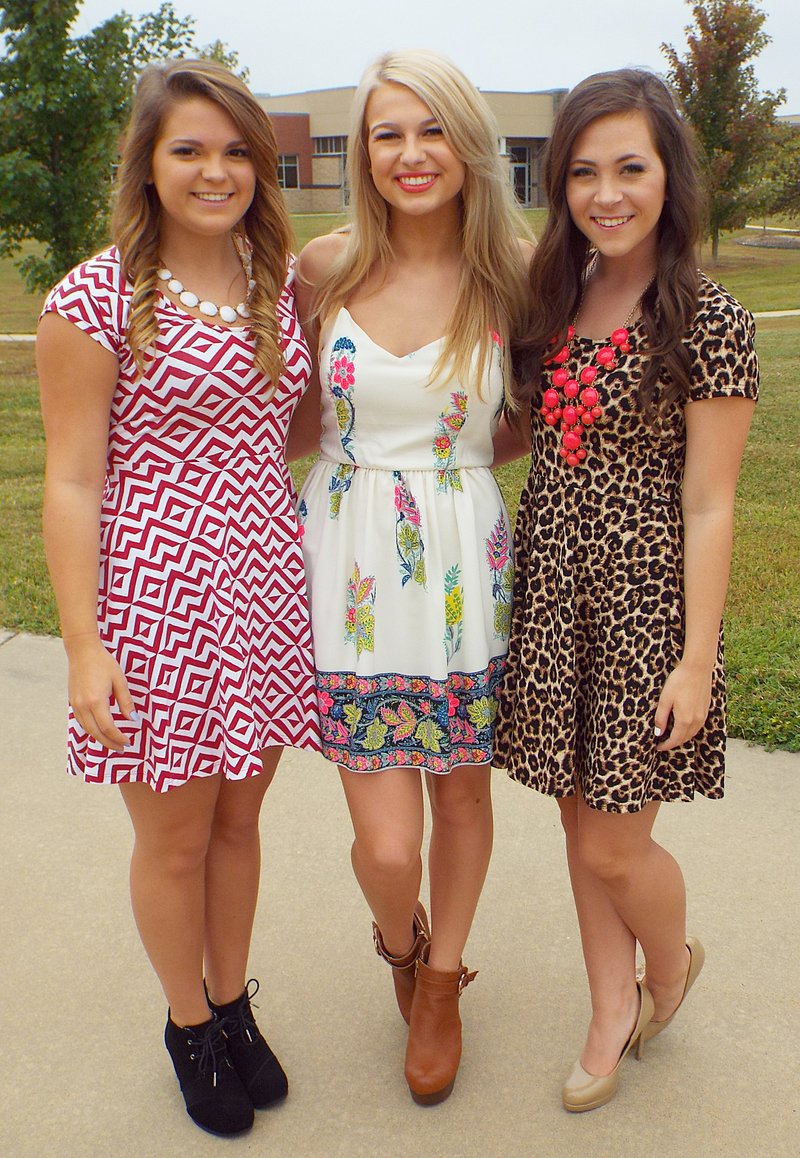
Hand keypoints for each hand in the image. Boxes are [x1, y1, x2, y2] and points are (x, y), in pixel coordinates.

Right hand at [65, 634, 136, 750]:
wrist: (82, 651)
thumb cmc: (103, 663)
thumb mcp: (120, 680)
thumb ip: (126, 701)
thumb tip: (133, 719)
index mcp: (96, 701)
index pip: (108, 728)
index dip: (119, 738)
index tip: (128, 742)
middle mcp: (83, 706)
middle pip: (96, 733)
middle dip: (109, 743)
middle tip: (121, 748)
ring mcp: (75, 704)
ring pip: (87, 729)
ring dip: (99, 738)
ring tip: (112, 742)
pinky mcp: (72, 702)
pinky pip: (82, 722)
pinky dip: (91, 730)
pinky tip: (100, 730)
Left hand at [654, 661, 712, 751]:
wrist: (698, 668)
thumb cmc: (679, 682)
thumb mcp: (665, 700)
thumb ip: (661, 718)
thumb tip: (658, 733)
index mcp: (684, 720)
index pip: (675, 740)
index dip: (666, 745)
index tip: (658, 747)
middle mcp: (696, 720)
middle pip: (684, 739)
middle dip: (674, 743)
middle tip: (663, 743)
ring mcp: (703, 715)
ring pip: (692, 733)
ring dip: (682, 738)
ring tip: (672, 736)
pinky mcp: (706, 709)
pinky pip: (698, 726)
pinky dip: (690, 730)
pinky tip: (684, 726)